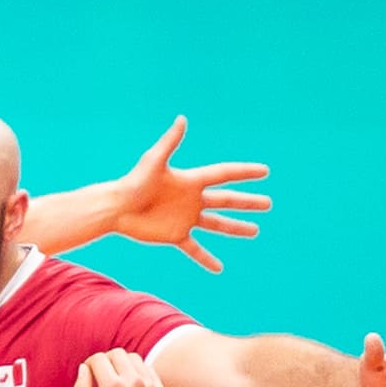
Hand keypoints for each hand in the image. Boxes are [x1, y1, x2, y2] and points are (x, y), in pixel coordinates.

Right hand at [73, 349, 172, 386]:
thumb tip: (83, 368)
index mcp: (113, 386)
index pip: (98, 359)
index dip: (89, 364)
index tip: (88, 374)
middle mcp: (133, 381)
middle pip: (116, 353)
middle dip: (105, 360)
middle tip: (101, 374)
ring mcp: (149, 384)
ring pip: (133, 358)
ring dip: (122, 363)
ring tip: (116, 378)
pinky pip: (146, 368)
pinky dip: (136, 371)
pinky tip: (130, 384)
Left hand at [112, 116, 270, 272]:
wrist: (116, 208)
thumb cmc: (133, 183)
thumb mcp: (154, 161)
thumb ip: (170, 142)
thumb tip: (181, 119)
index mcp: (191, 181)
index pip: (224, 175)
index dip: (244, 173)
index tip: (265, 171)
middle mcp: (192, 199)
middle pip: (226, 200)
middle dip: (247, 202)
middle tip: (269, 204)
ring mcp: (185, 218)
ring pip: (216, 224)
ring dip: (236, 228)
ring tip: (255, 231)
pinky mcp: (174, 235)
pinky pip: (195, 248)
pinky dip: (206, 258)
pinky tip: (219, 268)